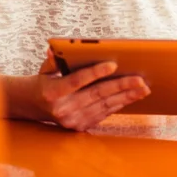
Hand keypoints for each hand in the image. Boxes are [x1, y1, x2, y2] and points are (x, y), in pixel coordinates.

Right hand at [35, 50, 150, 130]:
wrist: (32, 107)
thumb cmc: (43, 81)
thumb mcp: (44, 69)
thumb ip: (52, 60)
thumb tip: (54, 49)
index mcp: (53, 92)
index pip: (77, 80)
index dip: (96, 72)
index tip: (113, 64)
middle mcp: (63, 109)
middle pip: (97, 94)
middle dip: (121, 86)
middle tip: (140, 79)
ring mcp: (72, 121)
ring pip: (105, 105)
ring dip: (126, 97)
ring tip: (143, 89)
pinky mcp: (79, 127)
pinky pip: (104, 113)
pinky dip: (119, 104)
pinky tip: (132, 97)